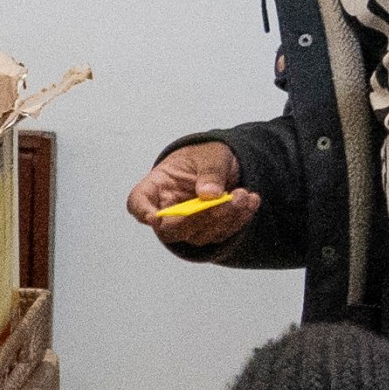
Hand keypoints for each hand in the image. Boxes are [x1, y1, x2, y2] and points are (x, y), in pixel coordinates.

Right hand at [129, 142, 259, 254]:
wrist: (224, 163)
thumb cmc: (206, 156)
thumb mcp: (210, 155)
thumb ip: (209, 173)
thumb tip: (209, 194)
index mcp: (156, 186)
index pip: (138, 203)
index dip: (142, 212)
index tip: (154, 217)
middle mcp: (166, 210)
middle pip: (172, 228)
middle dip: (202, 216)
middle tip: (230, 198)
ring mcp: (186, 224)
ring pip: (199, 234)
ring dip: (226, 217)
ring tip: (245, 195)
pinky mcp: (206, 231)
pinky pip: (220, 233)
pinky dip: (238, 219)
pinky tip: (251, 202)